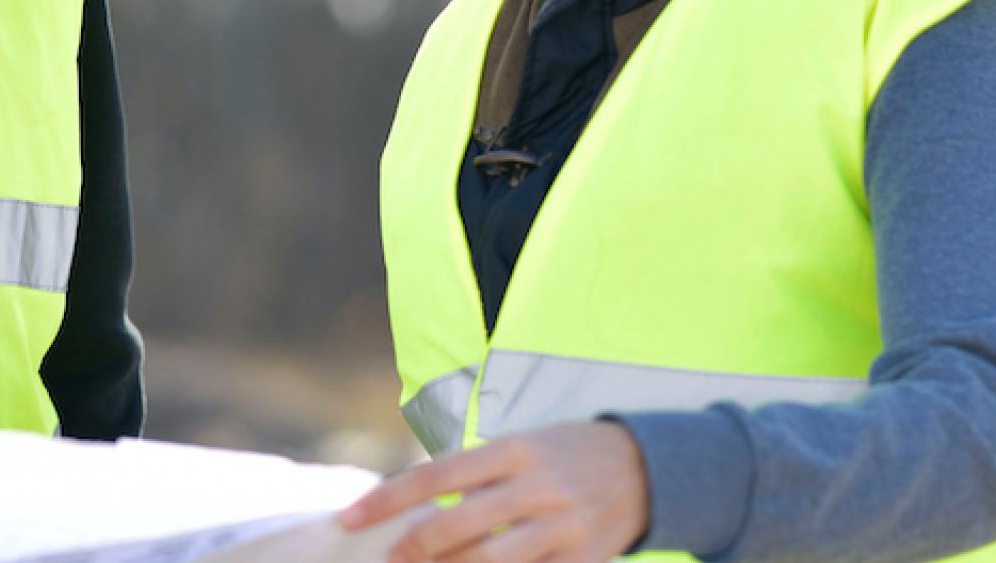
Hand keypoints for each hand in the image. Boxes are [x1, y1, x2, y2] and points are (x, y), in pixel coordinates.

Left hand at [337, 421, 648, 562]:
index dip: (387, 499)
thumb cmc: (564, 454)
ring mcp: (564, 525)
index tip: (348, 518)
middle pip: (459, 523)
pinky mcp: (586, 559)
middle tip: (390, 560)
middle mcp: (537, 485)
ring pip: (493, 560)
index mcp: (514, 449)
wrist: (647, 466)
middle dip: (414, 547)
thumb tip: (411, 502)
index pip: (435, 475)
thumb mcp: (521, 445)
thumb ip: (472, 471)